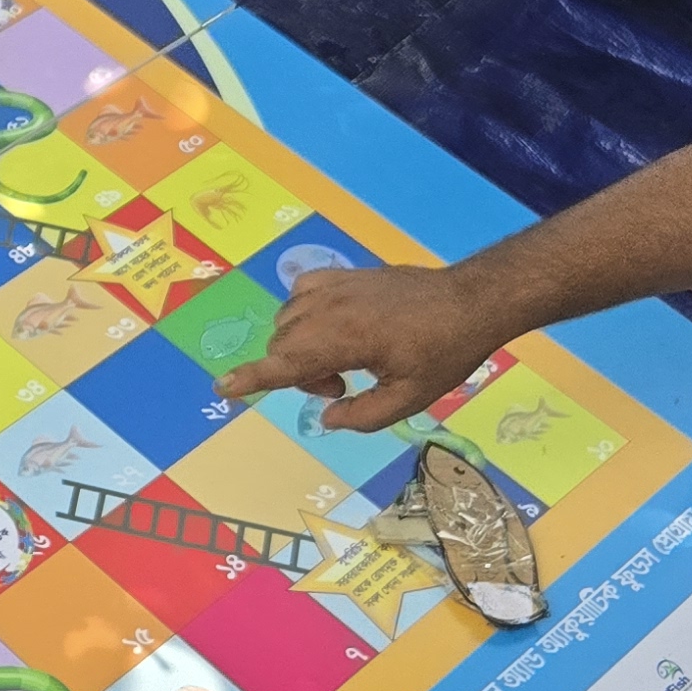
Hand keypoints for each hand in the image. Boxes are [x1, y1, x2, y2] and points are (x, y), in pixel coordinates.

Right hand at [227, 260, 503, 432]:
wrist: (469, 300)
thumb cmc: (444, 352)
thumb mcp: (409, 398)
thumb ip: (362, 416)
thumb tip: (327, 416)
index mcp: (345, 340)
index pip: (285, 364)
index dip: (250, 379)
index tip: (222, 387)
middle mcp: (331, 308)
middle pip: (283, 346)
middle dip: (299, 374)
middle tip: (342, 387)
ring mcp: (335, 286)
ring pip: (287, 321)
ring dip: (302, 346)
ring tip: (343, 360)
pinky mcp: (344, 274)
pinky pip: (300, 292)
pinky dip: (304, 314)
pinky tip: (333, 326)